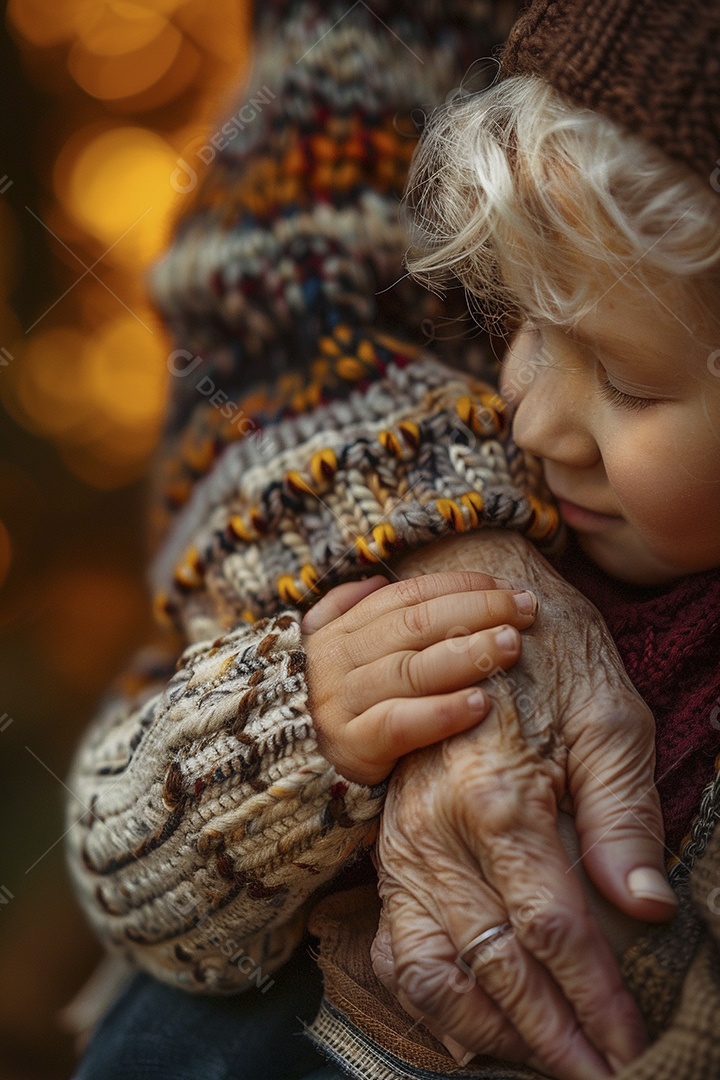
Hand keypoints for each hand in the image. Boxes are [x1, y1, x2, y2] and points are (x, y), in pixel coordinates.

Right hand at [302, 571, 536, 784]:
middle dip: (477, 611)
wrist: (280, 770)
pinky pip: (399, 724)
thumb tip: (377, 580)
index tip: (508, 586)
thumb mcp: (331, 653)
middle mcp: (338, 660)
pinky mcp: (350, 747)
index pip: (408, 596)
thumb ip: (348, 611)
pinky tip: (481, 704)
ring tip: (511, 646)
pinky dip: (441, 712)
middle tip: (525, 610)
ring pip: (411, 669)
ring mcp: (341, 702)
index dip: (460, 586)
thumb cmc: (332, 707)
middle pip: (415, 624)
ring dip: (467, 654)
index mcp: (340, 630)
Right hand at [371, 531, 675, 1079]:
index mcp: (500, 796)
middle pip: (497, 963)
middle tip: (600, 1077)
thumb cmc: (550, 658)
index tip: (632, 1048)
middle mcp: (439, 828)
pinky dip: (429, 993)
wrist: (466, 604)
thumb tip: (647, 907)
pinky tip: (469, 1022)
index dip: (598, 1000)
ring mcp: (406, 838)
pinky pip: (396, 937)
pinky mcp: (392, 842)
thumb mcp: (610, 719)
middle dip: (553, 1036)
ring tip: (541, 1058)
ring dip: (490, 1028)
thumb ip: (624, 816)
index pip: (556, 929)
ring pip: (436, 964)